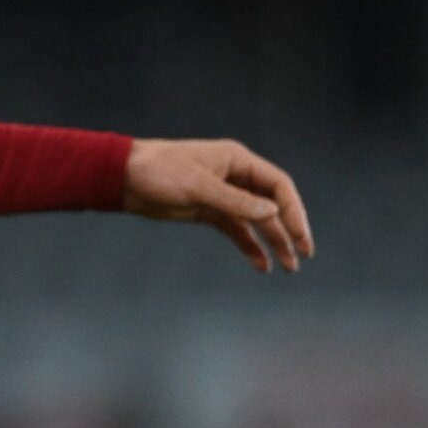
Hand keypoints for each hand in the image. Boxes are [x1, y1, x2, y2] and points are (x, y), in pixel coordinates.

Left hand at [122, 138, 312, 272]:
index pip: (278, 185)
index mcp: (237, 160)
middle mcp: (234, 176)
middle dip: (289, 229)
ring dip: (272, 241)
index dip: (294, 210)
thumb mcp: (198, 186)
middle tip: (303, 255)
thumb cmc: (159, 171)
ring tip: (288, 267)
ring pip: (256, 220)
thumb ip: (236, 201)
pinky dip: (249, 245)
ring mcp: (221, 194)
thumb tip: (272, 212)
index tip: (300, 236)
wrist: (124, 178)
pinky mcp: (207, 210)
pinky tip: (261, 265)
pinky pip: (236, 229)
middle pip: (272, 204)